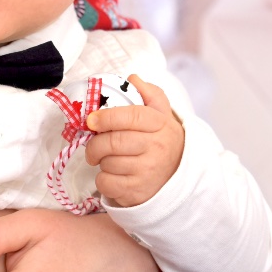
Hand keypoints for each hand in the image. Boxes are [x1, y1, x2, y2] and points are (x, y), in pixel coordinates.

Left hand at [85, 75, 184, 206]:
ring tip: (109, 159)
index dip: (107, 117)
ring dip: (101, 161)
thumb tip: (132, 78)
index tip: (92, 120)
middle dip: (95, 144)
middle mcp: (156, 148)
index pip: (131, 116)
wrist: (178, 176)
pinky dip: (102, 179)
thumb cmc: (161, 140)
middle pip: (114, 142)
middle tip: (93, 145)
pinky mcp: (138, 192)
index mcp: (160, 124)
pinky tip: (112, 175)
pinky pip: (107, 183)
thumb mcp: (162, 114)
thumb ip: (149, 93)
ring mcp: (148, 172)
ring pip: (108, 163)